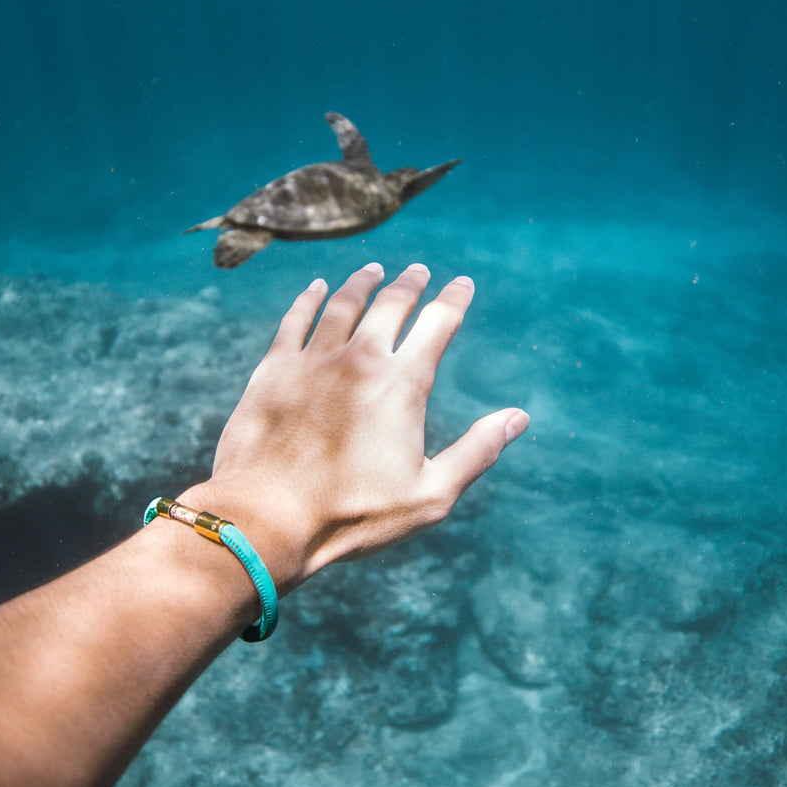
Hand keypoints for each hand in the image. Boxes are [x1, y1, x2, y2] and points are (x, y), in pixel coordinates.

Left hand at [181, 262, 528, 589]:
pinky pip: (295, 320)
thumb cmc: (352, 514)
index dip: (454, 300)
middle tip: (419, 272)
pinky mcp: (273, 370)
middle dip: (411, 284)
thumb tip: (518, 418)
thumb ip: (476, 452)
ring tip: (374, 270)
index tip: (463, 285)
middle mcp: (360, 359)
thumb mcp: (429, 495)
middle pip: (391, 304)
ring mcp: (313, 360)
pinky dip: (310, 298)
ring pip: (343, 304)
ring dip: (363, 282)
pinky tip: (317, 288)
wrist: (268, 516)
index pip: (438, 324)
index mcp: (403, 385)